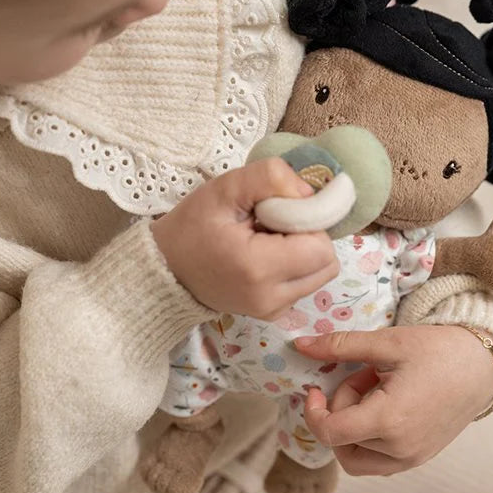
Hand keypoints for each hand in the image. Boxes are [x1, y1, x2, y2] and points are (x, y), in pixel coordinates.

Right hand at [151, 158, 338, 318]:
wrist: (165, 270)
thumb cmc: (192, 227)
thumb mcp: (225, 189)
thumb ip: (269, 178)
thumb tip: (309, 192)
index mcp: (259, 269)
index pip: (321, 247)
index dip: (307, 222)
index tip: (277, 213)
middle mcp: (271, 298)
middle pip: (326, 263)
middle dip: (309, 236)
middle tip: (273, 224)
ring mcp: (273, 310)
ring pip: (320, 274)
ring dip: (303, 251)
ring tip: (266, 240)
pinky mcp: (273, 313)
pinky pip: (304, 285)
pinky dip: (294, 267)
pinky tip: (264, 255)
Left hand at [295, 325, 492, 475]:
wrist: (484, 365)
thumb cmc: (438, 349)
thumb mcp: (387, 342)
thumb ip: (339, 346)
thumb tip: (298, 345)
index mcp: (389, 420)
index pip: (329, 433)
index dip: (313, 412)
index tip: (315, 388)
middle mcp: (399, 449)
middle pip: (341, 443)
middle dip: (339, 411)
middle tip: (362, 377)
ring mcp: (412, 459)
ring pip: (357, 458)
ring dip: (353, 428)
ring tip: (376, 391)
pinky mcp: (420, 459)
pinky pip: (379, 461)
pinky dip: (370, 437)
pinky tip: (387, 403)